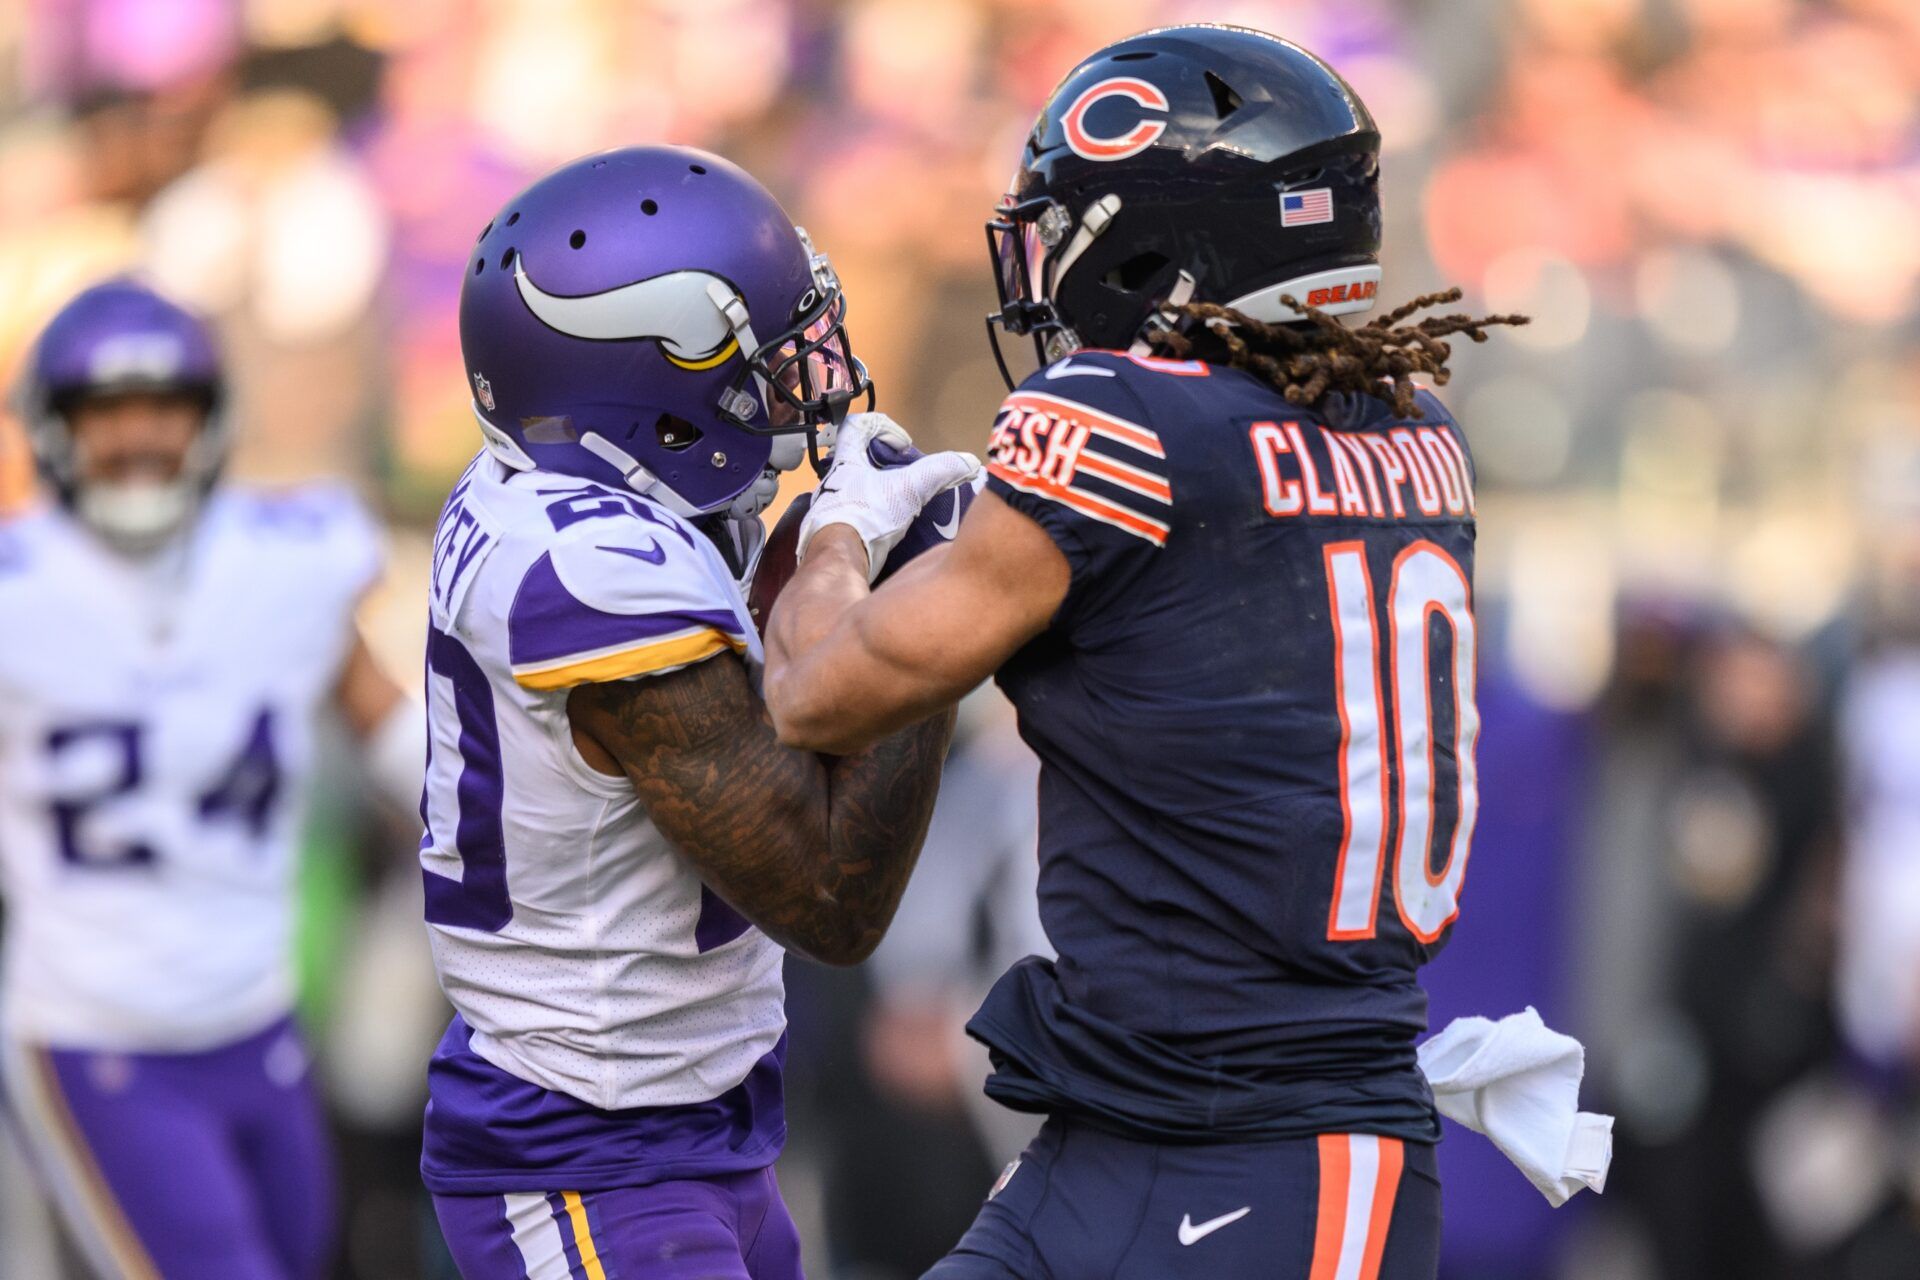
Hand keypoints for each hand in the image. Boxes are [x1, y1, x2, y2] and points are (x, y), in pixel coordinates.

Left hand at [796, 413, 979, 581]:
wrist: (839, 559)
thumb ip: (938, 472)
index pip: (857, 425)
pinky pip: (853, 516)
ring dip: (877, 492)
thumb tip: (967, 462)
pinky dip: (871, 518)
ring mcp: (830, 506)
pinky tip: (886, 529)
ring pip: (854, 489)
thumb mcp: (909, 489)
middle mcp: (834, 481)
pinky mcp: (832, 531)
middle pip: (856, 459)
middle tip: (905, 475)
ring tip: (899, 504)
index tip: (902, 445)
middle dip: (883, 465)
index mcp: (847, 461)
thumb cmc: (865, 518)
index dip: (882, 426)